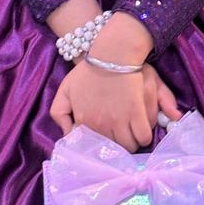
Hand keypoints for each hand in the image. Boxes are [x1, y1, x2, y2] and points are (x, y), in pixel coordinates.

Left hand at [49, 60, 182, 151]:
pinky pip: (144, 136)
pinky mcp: (136, 113)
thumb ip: (59, 114)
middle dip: (118, 147)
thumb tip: (68, 135)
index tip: (103, 143)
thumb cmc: (89, 71)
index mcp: (83, 121)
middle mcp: (100, 125)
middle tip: (121, 138)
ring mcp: (119, 120)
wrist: (111, 54)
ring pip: (130, 146)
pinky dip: (144, 136)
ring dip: (132, 142)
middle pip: (113, 149)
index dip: (99, 146)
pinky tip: (142, 129)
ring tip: (132, 134)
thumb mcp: (65, 90)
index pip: (91, 147)